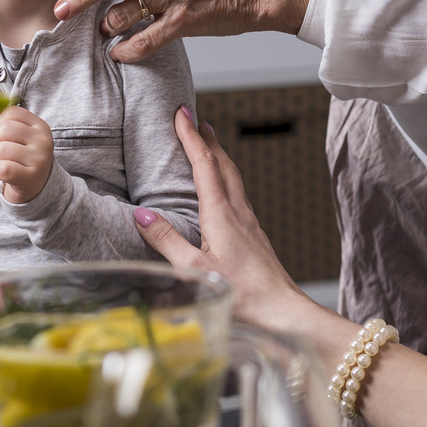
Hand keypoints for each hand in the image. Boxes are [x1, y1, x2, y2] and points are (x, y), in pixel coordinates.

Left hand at [0, 106, 53, 203]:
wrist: (37, 187)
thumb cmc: (23, 156)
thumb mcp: (21, 134)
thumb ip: (4, 118)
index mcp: (41, 125)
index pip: (10, 113)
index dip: (1, 125)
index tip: (10, 138)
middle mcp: (43, 140)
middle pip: (4, 130)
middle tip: (9, 153)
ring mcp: (39, 159)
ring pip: (0, 150)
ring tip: (9, 164)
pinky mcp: (29, 177)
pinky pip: (1, 168)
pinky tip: (8, 174)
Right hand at [132, 107, 327, 332]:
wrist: (284, 313)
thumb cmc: (243, 296)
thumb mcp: (194, 270)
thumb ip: (167, 241)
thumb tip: (142, 215)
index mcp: (222, 214)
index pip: (204, 164)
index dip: (191, 136)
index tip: (181, 113)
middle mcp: (239, 213)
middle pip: (223, 164)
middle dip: (208, 139)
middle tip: (195, 119)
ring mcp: (250, 224)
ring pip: (234, 178)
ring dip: (219, 157)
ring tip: (209, 145)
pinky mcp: (255, 237)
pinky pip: (238, 195)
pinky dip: (226, 179)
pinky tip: (223, 192)